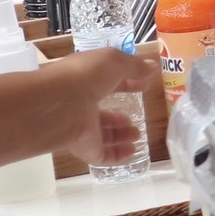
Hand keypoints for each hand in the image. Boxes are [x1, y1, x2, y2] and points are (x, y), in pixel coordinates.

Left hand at [38, 45, 152, 165]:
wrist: (62, 103)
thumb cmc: (87, 75)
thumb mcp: (115, 61)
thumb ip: (135, 65)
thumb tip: (152, 67)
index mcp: (86, 80)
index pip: (108, 83)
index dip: (126, 83)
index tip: (144, 85)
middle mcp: (81, 104)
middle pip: (102, 113)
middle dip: (119, 115)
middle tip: (136, 116)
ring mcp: (82, 128)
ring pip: (102, 134)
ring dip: (120, 135)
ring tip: (137, 134)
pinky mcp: (86, 149)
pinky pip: (103, 155)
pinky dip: (118, 155)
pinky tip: (132, 151)